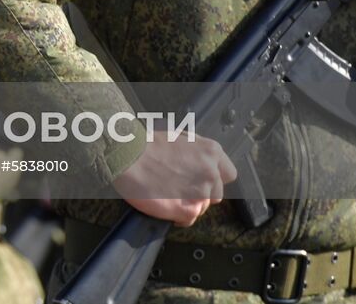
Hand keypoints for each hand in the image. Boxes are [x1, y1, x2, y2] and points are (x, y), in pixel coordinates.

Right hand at [112, 135, 236, 226]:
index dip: (215, 179)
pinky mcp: (187, 209)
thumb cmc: (147, 144)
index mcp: (211, 152)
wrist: (126, 155)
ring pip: (203, 207)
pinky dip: (178, 216)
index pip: (229, 174)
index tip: (202, 179)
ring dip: (189, 204)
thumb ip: (198, 150)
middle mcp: (211, 172)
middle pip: (217, 194)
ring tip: (170, 194)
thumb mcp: (179, 136)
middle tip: (180, 187)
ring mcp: (200, 192)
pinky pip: (189, 219)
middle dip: (201, 193)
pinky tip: (167, 205)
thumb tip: (204, 162)